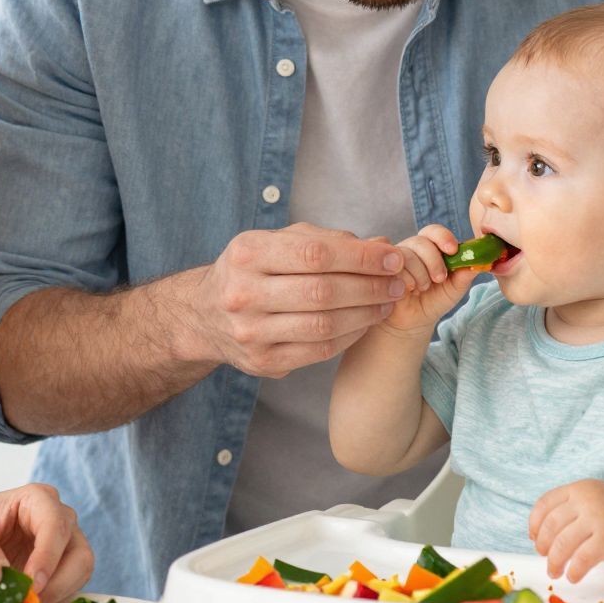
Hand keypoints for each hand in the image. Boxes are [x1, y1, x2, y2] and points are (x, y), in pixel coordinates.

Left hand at [0, 484, 94, 601]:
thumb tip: (1, 576)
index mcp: (38, 499)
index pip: (55, 525)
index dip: (47, 556)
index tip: (32, 583)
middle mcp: (60, 519)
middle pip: (79, 553)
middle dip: (57, 583)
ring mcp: (66, 544)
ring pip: (80, 573)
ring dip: (56, 596)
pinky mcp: (63, 568)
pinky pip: (70, 588)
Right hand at [186, 223, 406, 377]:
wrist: (204, 314)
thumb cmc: (255, 269)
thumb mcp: (280, 242)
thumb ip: (329, 240)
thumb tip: (383, 246)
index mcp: (247, 252)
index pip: (316, 254)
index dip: (361, 257)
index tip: (393, 257)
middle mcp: (242, 293)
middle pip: (322, 292)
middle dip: (370, 287)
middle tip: (399, 283)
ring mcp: (250, 332)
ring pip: (323, 325)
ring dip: (366, 314)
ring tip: (387, 302)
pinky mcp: (261, 362)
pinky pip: (318, 351)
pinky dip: (350, 336)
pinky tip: (365, 322)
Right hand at [382, 223, 484, 335]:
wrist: (413, 321)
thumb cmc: (434, 300)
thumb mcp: (454, 288)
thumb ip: (466, 274)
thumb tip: (481, 262)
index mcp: (431, 248)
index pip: (433, 231)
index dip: (443, 236)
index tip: (453, 249)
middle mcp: (412, 249)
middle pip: (421, 241)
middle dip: (434, 260)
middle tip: (439, 278)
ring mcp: (396, 259)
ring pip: (407, 254)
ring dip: (420, 274)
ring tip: (423, 288)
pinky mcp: (383, 271)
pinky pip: (395, 268)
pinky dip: (406, 280)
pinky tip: (408, 291)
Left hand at [530, 480, 603, 583]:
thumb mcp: (593, 497)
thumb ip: (570, 508)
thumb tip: (541, 535)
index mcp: (579, 489)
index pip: (544, 504)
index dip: (534, 524)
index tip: (534, 538)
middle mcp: (586, 501)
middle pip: (550, 527)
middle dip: (543, 546)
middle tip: (545, 557)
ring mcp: (597, 519)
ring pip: (562, 544)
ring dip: (554, 562)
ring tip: (555, 571)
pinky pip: (581, 559)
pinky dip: (573, 571)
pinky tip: (573, 575)